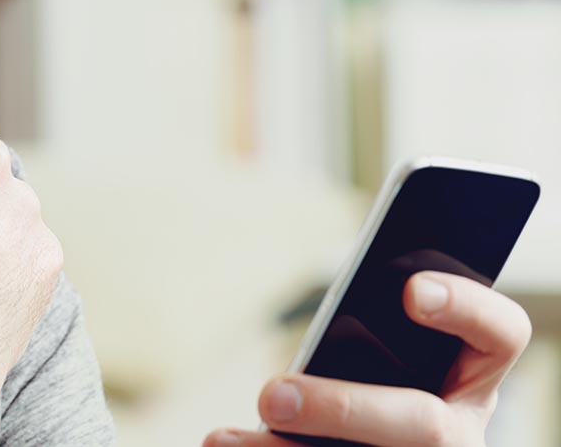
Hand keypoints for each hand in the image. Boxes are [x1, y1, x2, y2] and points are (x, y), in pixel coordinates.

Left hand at [203, 272, 532, 446]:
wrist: (371, 430)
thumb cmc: (367, 367)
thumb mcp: (379, 342)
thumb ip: (364, 320)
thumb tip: (327, 301)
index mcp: (469, 372)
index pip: (499, 334)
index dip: (466, 308)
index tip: (410, 289)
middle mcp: (460, 430)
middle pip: (424, 426)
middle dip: (344, 410)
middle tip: (271, 396)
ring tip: (222, 439)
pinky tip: (223, 445)